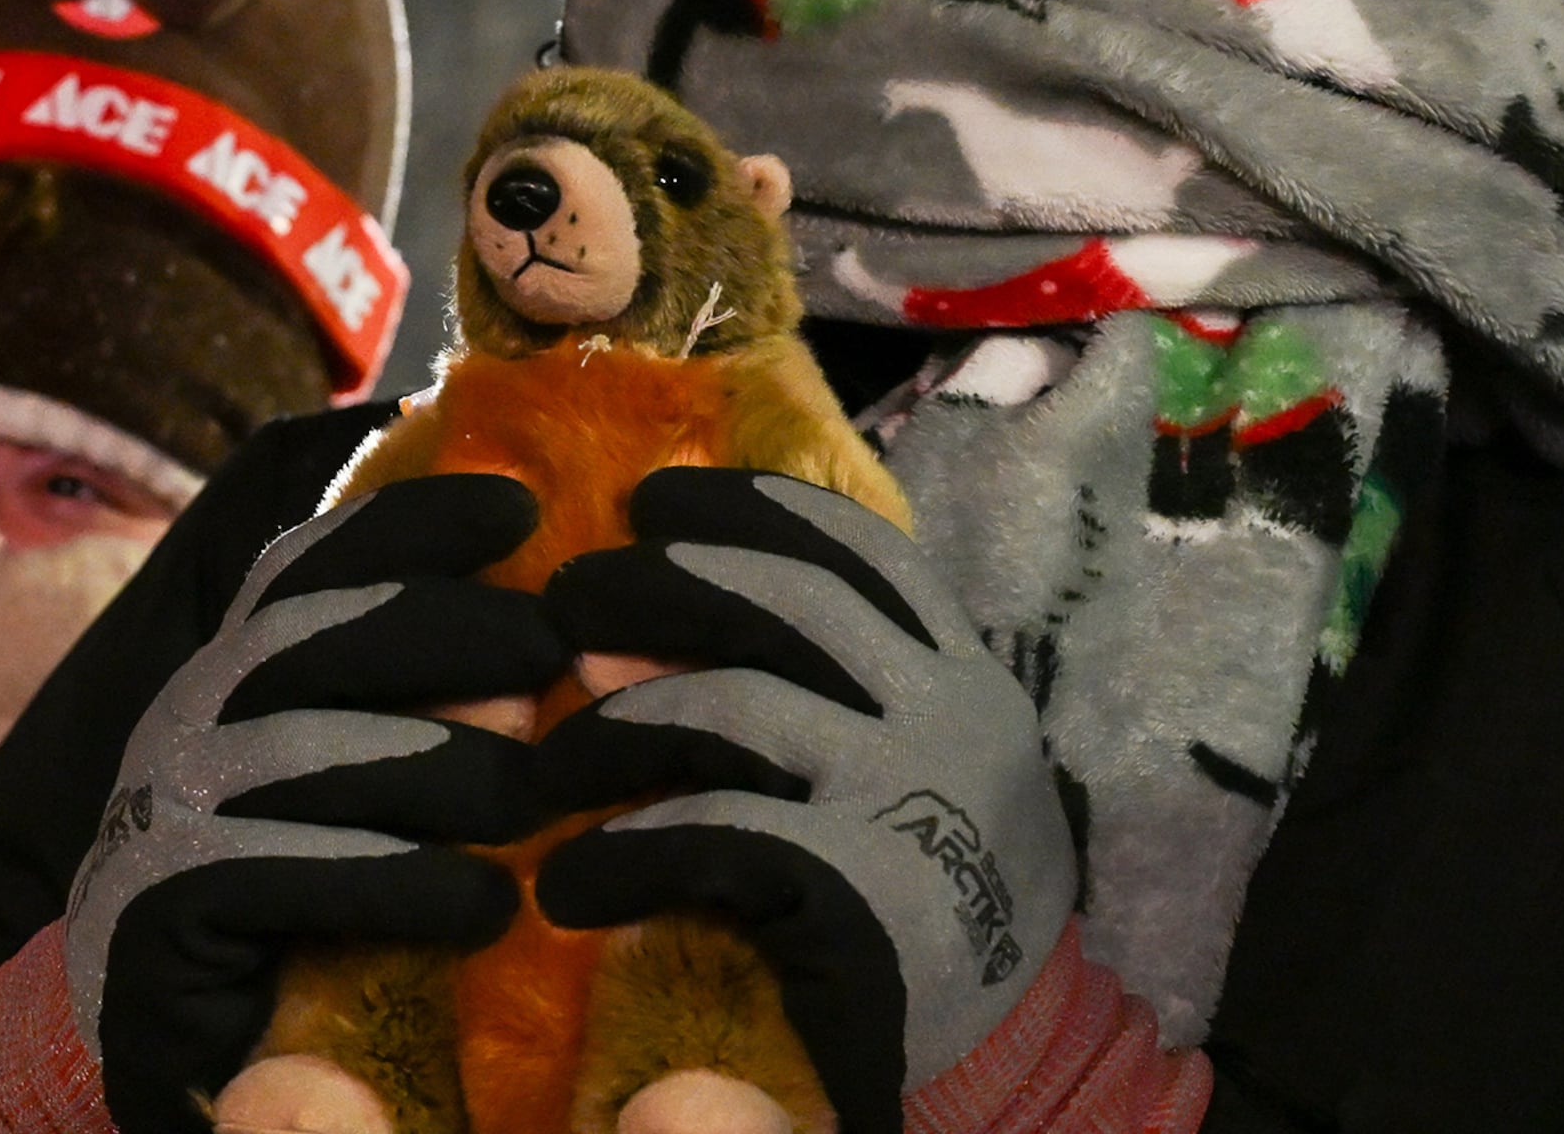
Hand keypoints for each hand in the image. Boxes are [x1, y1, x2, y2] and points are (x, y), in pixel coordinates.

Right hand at [67, 474, 566, 1133]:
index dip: (410, 523)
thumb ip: (425, 700)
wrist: (185, 1044)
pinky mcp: (156, 911)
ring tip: (536, 798)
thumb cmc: (307, 901)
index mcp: (240, 671)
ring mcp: (159, 811)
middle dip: (440, 626)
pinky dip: (395, 883)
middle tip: (552, 650)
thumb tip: (561, 631)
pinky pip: (280, 876)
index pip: (313, 564)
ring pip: (300, 753)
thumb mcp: (367, 780)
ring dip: (435, 764)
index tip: (518, 507)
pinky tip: (489, 904)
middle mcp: (188, 719)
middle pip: (307, 635)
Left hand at [535, 469, 1076, 1133]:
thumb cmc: (941, 912)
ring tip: (546, 769)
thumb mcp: (914, 778)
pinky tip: (573, 887)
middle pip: (784, 601)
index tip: (658, 501)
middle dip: (659, 585)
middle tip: (565, 603)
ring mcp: (908, 793)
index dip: (751, 510)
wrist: (1018, 1062)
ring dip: (613, 729)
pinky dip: (624, 855)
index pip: (861, 552)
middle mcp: (947, 713)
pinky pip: (709, 836)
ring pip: (729, 708)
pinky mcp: (861, 884)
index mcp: (964, 676)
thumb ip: (824, 699)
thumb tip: (644, 637)